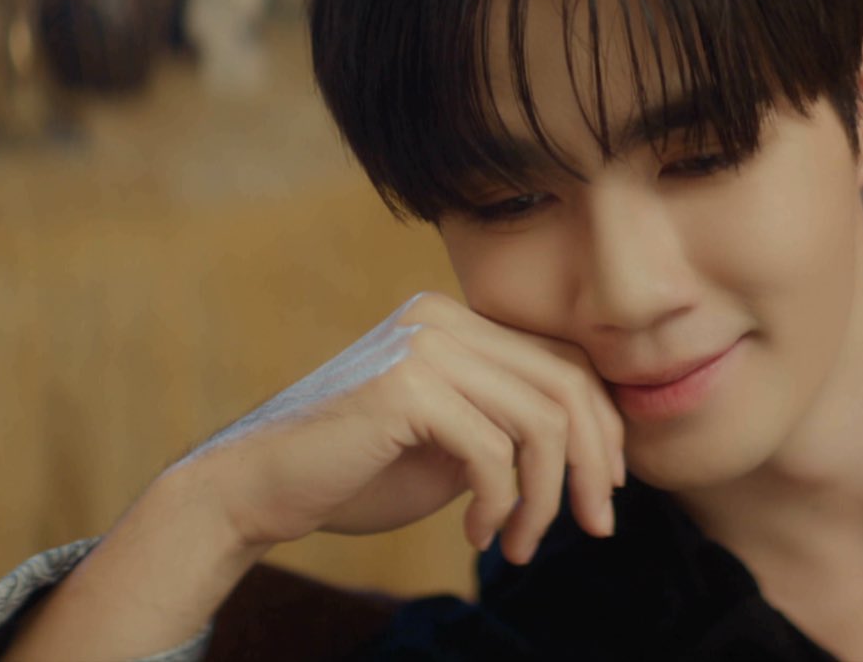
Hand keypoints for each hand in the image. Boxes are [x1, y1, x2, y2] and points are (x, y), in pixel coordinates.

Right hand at [182, 293, 624, 564]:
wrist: (260, 490)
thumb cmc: (355, 474)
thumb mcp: (452, 445)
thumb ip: (509, 429)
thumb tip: (597, 448)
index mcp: (454, 322)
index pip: (564, 361)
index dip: (601, 428)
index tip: (603, 492)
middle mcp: (441, 318)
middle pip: (566, 383)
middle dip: (591, 463)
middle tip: (596, 526)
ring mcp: (423, 346)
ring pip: (540, 420)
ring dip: (543, 498)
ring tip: (519, 544)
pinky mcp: (406, 386)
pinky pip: (494, 451)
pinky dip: (500, 504)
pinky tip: (477, 533)